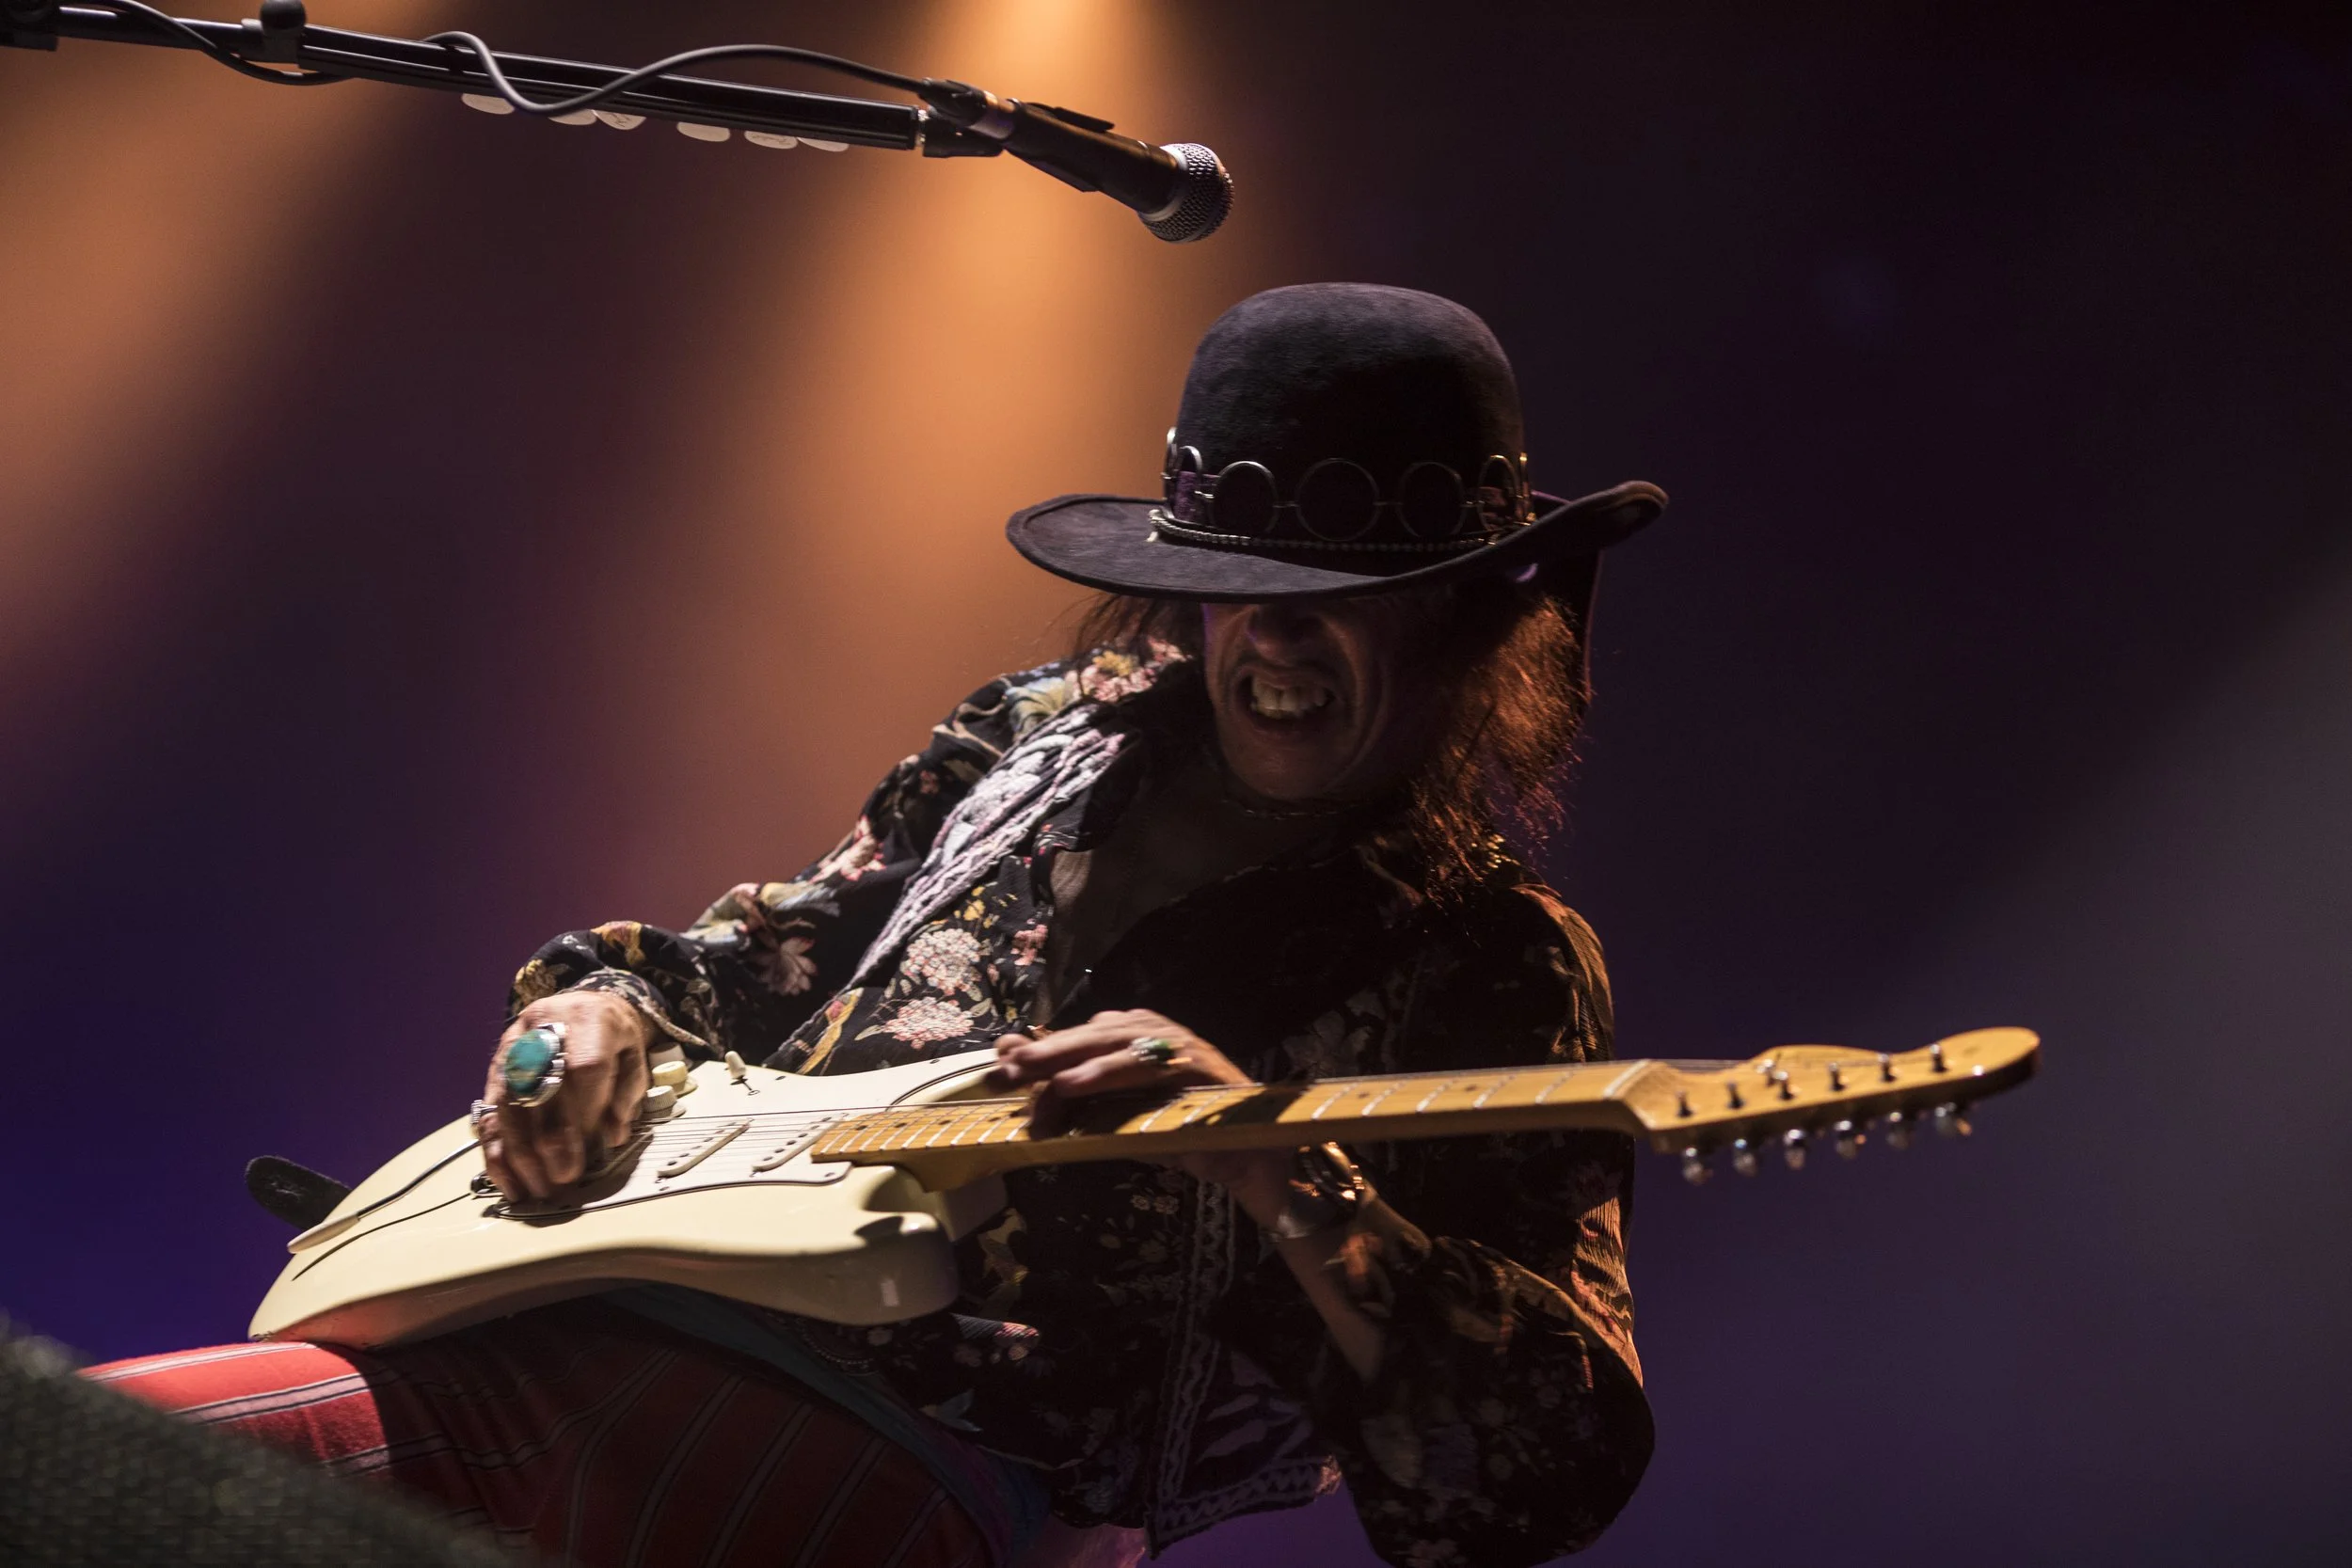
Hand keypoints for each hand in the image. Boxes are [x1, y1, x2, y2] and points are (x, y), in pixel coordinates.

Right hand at [478, 992, 652, 1200]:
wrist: (582, 1006)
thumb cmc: (612, 1035)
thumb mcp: (634, 1055)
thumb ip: (627, 1094)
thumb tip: (612, 1136)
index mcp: (586, 1019)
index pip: (583, 1066)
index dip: (585, 1111)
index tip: (590, 1149)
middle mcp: (542, 1029)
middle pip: (539, 1089)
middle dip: (550, 1141)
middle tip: (563, 1179)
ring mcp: (512, 1049)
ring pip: (507, 1106)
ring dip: (520, 1155)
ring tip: (536, 1190)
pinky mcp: (494, 1071)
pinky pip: (488, 1114)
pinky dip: (496, 1153)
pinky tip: (508, 1181)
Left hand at [992, 1009, 1292, 1210]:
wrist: (1245, 1156)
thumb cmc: (1176, 1130)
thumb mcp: (1116, 1113)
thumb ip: (1074, 1092)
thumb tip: (1018, 1072)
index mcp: (1139, 1034)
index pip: (1080, 1036)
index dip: (1039, 1049)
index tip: (1000, 1066)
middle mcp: (1157, 1031)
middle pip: (1091, 1036)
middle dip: (1044, 1053)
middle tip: (1004, 1072)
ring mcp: (1178, 1045)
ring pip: (1112, 1045)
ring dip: (1068, 1060)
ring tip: (1031, 1076)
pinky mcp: (1194, 1067)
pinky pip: (1141, 1068)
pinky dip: (1104, 1075)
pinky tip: (1072, 1086)